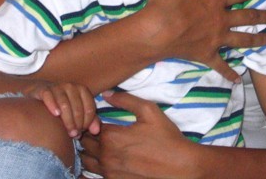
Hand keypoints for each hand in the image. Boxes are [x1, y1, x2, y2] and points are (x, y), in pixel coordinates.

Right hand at [26, 81, 99, 137]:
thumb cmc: (63, 106)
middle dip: (77, 124)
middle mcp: (71, 86)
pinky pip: (49, 97)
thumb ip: (90, 120)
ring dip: (67, 120)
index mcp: (82, 90)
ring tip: (67, 132)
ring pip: (65, 104)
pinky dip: (53, 105)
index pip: (89, 108)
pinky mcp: (44, 89)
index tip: (82, 131)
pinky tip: (56, 114)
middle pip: (78, 108)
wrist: (42, 94)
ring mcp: (57, 87)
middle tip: (74, 135)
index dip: (87, 122)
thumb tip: (96, 131)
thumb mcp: (78, 112)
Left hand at [80, 91, 197, 178]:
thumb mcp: (149, 111)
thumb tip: (106, 94)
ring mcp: (109, 173)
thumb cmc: (165, 137)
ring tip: (98, 145)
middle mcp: (106, 157)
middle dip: (87, 135)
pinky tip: (104, 160)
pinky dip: (94, 166)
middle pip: (85, 144)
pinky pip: (94, 175)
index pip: (89, 126)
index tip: (99, 119)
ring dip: (88, 152)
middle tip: (96, 130)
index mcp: (111, 137)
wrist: (180, 166)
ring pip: (86, 161)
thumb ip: (125, 100)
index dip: (92, 121)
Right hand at [146, 0, 265, 82]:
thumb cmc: (165, 3)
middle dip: (264, 16)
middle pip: (247, 17)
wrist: (155, 32)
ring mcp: (215, 39)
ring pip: (242, 40)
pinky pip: (221, 65)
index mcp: (214, 0)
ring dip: (258, 39)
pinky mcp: (206, 55)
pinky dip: (229, 73)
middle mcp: (220, 20)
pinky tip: (237, 80)